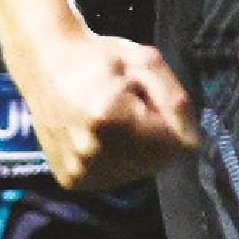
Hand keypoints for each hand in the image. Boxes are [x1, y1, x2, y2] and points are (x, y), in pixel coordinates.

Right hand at [19, 28, 200, 191]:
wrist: (46, 63)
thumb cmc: (99, 57)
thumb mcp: (146, 62)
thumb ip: (175, 100)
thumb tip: (192, 142)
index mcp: (111, 120)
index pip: (174, 145)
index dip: (175, 124)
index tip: (156, 102)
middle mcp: (91, 153)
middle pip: (158, 162)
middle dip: (157, 137)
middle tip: (134, 108)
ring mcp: (78, 171)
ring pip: (137, 173)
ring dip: (138, 150)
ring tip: (117, 121)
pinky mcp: (70, 181)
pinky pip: (114, 178)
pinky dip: (117, 160)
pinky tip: (103, 137)